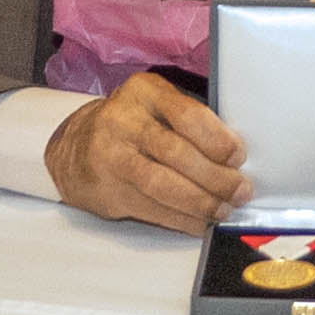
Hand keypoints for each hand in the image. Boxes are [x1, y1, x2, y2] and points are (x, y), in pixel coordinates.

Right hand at [47, 77, 247, 228]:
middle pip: (177, 153)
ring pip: (163, 185)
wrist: (75, 148)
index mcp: (144, 92)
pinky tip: (200, 221)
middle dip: (215, 177)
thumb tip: (234, 159)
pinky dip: (182, 219)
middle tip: (239, 191)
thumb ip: (190, 124)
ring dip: (200, 202)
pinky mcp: (108, 190)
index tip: (238, 157)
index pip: (187, 115)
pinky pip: (152, 209)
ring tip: (222, 209)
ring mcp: (111, 156)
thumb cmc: (131, 126)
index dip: (218, 140)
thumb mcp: (156, 107)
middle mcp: (123, 121)